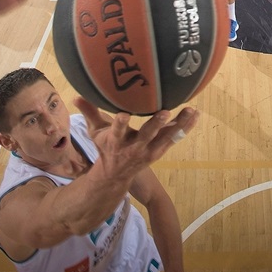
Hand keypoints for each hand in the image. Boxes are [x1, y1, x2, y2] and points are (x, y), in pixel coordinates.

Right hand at [73, 97, 197, 179]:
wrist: (115, 175)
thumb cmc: (105, 148)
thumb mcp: (94, 132)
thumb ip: (89, 113)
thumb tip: (76, 96)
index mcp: (116, 142)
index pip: (117, 132)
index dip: (120, 124)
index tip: (124, 115)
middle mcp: (133, 148)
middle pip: (146, 136)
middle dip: (156, 125)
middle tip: (166, 111)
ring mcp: (148, 151)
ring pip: (165, 138)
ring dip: (179, 125)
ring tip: (191, 110)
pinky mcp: (159, 151)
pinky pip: (174, 138)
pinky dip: (185, 127)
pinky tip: (195, 114)